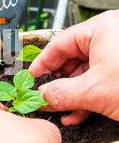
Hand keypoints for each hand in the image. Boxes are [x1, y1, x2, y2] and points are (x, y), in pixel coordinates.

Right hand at [29, 10, 118, 125]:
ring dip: (72, 95)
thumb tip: (39, 96)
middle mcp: (111, 36)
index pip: (60, 43)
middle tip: (45, 97)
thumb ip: (60, 93)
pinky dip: (88, 97)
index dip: (43, 62)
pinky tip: (78, 114)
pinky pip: (101, 80)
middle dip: (59, 83)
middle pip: (74, 58)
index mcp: (101, 29)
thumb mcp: (93, 91)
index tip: (32, 78)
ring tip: (61, 111)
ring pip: (87, 72)